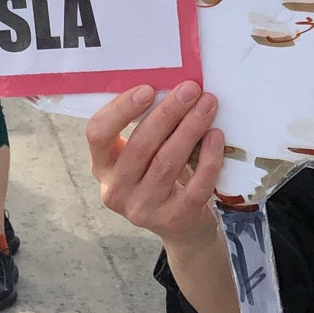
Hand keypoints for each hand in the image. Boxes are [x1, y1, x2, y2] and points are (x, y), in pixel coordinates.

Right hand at [87, 82, 223, 246]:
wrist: (181, 227)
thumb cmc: (159, 176)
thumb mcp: (141, 156)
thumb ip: (146, 128)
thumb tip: (172, 85)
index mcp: (102, 166)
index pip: (97, 133)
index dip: (121, 109)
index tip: (148, 89)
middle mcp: (116, 190)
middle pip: (140, 144)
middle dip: (168, 112)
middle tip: (190, 89)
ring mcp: (143, 208)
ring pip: (167, 162)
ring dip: (190, 128)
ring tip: (208, 104)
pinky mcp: (174, 219)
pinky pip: (195, 185)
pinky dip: (208, 158)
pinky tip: (216, 136)